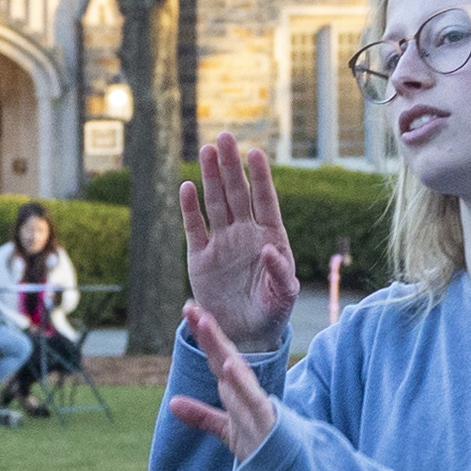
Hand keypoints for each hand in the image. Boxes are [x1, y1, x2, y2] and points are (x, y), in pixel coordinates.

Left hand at [156, 304, 284, 463]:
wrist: (291, 470)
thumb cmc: (260, 446)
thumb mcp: (226, 430)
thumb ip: (201, 416)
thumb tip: (172, 403)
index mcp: (236, 390)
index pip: (217, 357)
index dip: (203, 334)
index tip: (189, 309)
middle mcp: (246, 391)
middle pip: (224, 356)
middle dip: (208, 332)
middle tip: (191, 306)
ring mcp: (256, 404)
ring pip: (236, 371)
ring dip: (220, 347)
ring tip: (206, 325)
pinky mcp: (267, 420)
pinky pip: (252, 398)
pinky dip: (240, 382)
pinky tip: (230, 365)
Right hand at [174, 133, 298, 354]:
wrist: (246, 333)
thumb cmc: (272, 311)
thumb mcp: (283, 296)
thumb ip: (280, 273)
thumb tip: (270, 250)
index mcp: (270, 237)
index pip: (264, 200)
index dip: (259, 177)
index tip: (255, 153)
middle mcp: (245, 233)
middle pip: (237, 193)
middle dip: (230, 166)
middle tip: (225, 137)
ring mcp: (222, 243)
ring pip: (215, 203)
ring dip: (210, 178)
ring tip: (207, 150)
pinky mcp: (200, 257)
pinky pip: (194, 228)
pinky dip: (190, 208)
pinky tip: (187, 187)